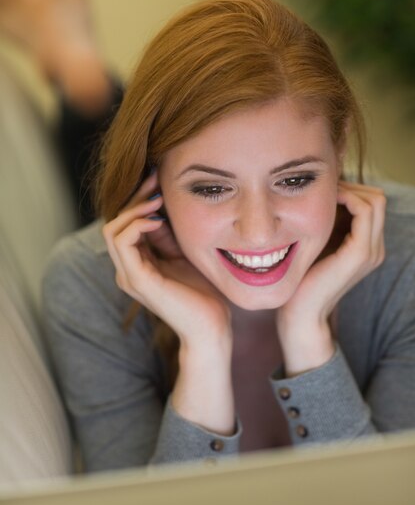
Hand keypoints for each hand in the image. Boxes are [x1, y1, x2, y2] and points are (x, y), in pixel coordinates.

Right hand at [102, 172, 231, 350]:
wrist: (212, 326)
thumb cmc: (202, 292)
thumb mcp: (182, 254)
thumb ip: (167, 235)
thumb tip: (160, 205)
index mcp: (136, 264)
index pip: (125, 224)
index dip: (138, 199)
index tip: (157, 178)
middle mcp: (127, 270)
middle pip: (115, 223)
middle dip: (134, 198)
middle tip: (155, 180)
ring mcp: (129, 276)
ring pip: (112, 230)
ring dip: (134, 209)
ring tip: (157, 200)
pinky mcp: (138, 281)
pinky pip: (123, 243)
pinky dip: (137, 225)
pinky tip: (158, 219)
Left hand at [277, 181, 385, 374]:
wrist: (300, 313)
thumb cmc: (300, 279)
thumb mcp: (316, 245)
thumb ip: (325, 225)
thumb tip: (318, 194)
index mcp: (367, 246)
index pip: (371, 202)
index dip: (349, 189)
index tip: (320, 192)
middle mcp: (375, 248)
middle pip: (376, 197)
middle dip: (350, 186)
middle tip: (320, 191)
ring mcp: (371, 251)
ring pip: (374, 200)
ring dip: (348, 190)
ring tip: (321, 196)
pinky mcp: (360, 253)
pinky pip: (364, 211)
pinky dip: (347, 198)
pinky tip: (322, 203)